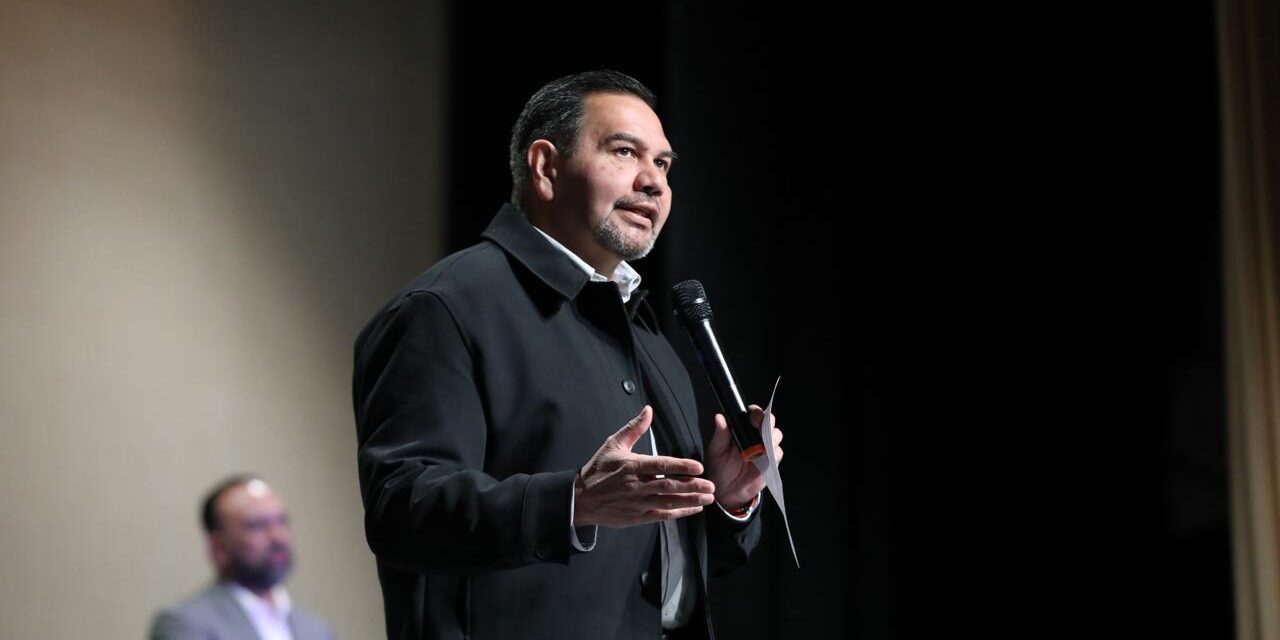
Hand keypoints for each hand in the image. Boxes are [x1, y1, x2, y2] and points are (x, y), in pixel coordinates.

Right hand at [574, 406, 716, 527]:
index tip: (698, 466)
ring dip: (690, 500)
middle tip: (710, 485)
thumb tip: (648, 410)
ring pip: (668, 502)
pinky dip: (679, 513)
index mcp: (631, 466)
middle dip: (693, 486)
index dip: (682, 466)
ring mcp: (637, 503)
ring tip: (708, 497)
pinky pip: (662, 515)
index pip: (661, 465)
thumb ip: (634, 428)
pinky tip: (693, 509)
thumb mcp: (613, 444)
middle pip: (669, 485)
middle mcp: (636, 485)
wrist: (580, 499)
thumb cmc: (597, 470)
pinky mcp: (636, 516)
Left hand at [706, 405, 783, 510]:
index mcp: (742, 429)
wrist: (726, 491)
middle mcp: (755, 436)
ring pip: (777, 435)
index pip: (754, 414)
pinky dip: (773, 454)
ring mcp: (764, 448)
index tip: (753, 420)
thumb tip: (720, 417)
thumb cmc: (719, 468)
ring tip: (760, 448)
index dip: (757, 413)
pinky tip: (762, 459)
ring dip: (771, 439)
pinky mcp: (771, 461)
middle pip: (770, 421)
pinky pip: (778, 453)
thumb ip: (720, 434)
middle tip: (760, 431)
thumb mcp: (716, 450)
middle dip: (768, 424)